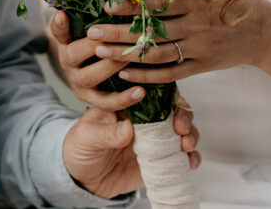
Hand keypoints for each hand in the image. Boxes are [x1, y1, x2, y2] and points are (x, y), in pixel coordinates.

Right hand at [49, 10, 146, 110]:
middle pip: (74, 54)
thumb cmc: (89, 43)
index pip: (58, 32)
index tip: (62, 15)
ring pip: (90, 78)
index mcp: (64, 43)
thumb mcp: (83, 30)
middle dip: (96, 45)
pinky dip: (123, 99)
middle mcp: (68, 64)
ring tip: (130, 60)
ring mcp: (79, 83)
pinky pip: (106, 102)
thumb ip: (83, 18)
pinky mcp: (92, 100)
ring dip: (111, 68)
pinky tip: (141, 92)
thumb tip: (67, 6)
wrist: (84, 73)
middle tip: (116, 35)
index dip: (60, 24)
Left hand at [63, 104, 200, 197]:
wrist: (80, 177)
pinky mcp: (159, 159)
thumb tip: (127, 130)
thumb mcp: (86, 136)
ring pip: (182, 131)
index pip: (153, 92)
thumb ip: (105, 133)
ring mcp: (155, 139)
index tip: (173, 106)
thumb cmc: (79, 147)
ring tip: (187, 145)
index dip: (168, 96)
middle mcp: (146, 119)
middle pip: (174, 110)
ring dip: (191, 135)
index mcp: (129, 104)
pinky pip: (180, 157)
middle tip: (181, 128)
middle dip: (184, 116)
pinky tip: (191, 161)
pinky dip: (191, 157)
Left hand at [88, 0, 270, 84]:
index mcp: (196, 0)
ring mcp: (199, 47)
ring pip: (157, 53)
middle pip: (151, 30)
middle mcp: (196, 24)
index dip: (131, 5)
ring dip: (126, 53)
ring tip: (101, 51)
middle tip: (92, 32)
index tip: (106, 4)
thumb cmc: (232, 4)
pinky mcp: (201, 66)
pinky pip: (171, 74)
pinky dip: (147, 75)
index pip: (158, 4)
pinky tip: (125, 73)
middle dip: (118, 31)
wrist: (264, 32)